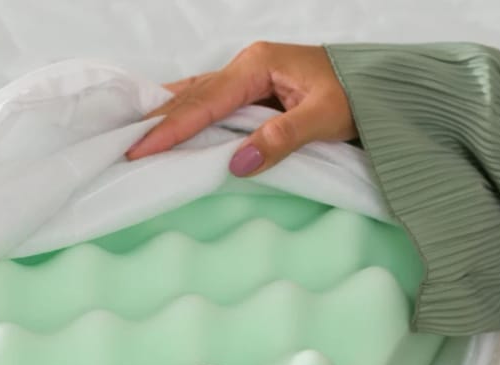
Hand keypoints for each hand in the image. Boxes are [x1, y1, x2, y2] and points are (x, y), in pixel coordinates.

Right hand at [126, 42, 356, 175]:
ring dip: (164, 114)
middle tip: (121, 144)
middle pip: (191, 95)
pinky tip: (163, 115)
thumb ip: (282, 137)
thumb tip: (238, 162)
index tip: (140, 149)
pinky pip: (208, 99)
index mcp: (258, 66)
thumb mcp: (325, 118)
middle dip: (155, 120)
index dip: (171, 128)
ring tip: (129, 130)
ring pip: (195, 95)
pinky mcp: (251, 89)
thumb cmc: (357, 96)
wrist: (379, 86)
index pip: (205, 102)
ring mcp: (247, 76)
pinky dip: (184, 110)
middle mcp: (246, 66)